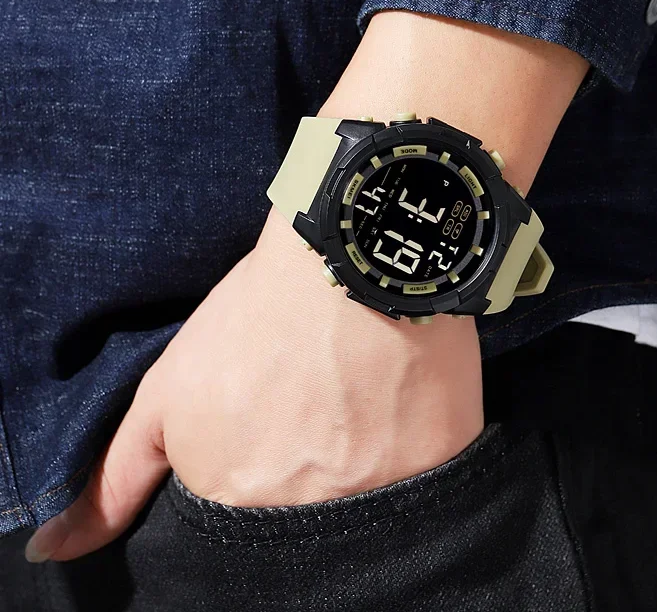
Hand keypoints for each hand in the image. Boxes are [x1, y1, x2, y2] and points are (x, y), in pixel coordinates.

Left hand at [25, 10, 585, 562]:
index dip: (256, 479)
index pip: (238, 534)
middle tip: (315, 417)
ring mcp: (380, 498)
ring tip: (355, 407)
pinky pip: (422, 490)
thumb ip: (119, 473)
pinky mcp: (443, 467)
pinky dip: (410, 460)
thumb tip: (59, 552)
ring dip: (357, 470)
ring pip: (363, 510)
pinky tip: (398, 410)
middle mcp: (304, 517)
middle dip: (301, 481)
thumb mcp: (171, 386)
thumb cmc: (260, 313)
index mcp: (234, 503)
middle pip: (299, 525)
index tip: (272, 440)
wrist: (353, 257)